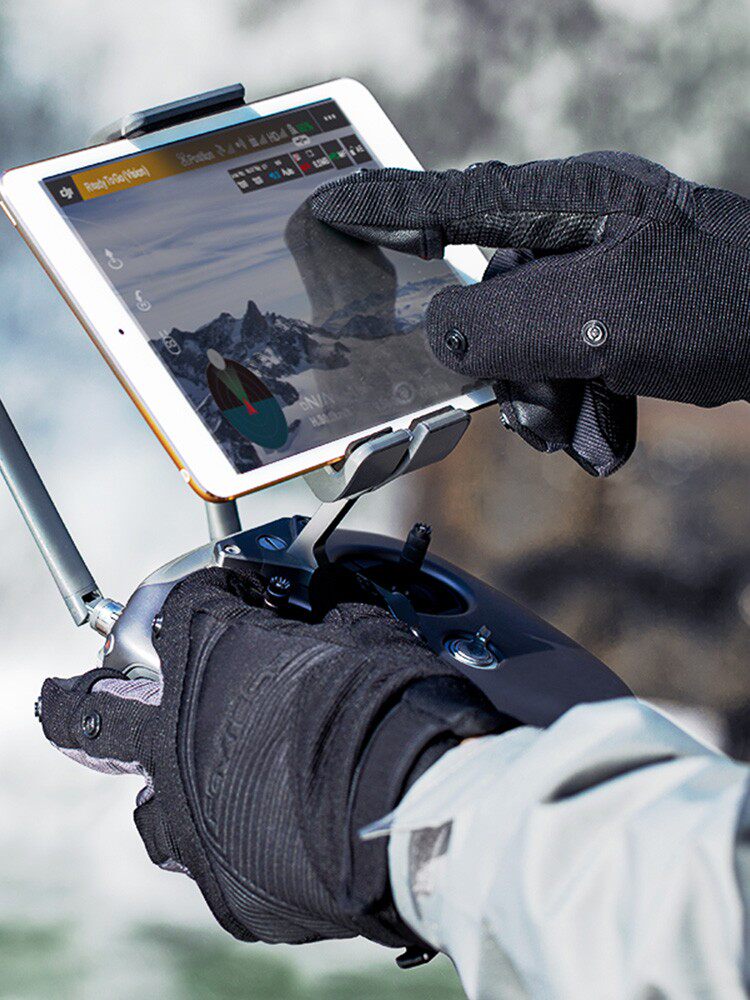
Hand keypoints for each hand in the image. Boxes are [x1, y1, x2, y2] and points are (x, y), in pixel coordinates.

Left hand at [38, 569, 501, 946]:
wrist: (415, 803)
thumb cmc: (390, 704)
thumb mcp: (369, 633)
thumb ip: (334, 616)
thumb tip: (339, 603)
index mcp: (210, 655)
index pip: (187, 602)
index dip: (219, 591)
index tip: (242, 594)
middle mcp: (177, 733)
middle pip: (92, 711)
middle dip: (83, 698)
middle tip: (83, 693)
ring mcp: (192, 815)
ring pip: (149, 805)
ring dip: (174, 788)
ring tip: (208, 785)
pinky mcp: (226, 885)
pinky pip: (215, 862)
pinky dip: (240, 845)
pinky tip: (277, 837)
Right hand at [310, 153, 749, 475]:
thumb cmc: (719, 304)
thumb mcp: (599, 320)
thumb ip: (501, 325)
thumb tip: (438, 335)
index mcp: (562, 200)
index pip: (450, 201)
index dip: (383, 211)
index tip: (327, 208)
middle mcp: (572, 230)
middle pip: (487, 299)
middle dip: (506, 368)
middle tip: (537, 411)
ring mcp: (597, 272)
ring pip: (526, 342)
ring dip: (547, 399)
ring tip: (583, 430)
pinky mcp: (617, 312)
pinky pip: (565, 360)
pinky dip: (579, 405)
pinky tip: (604, 434)